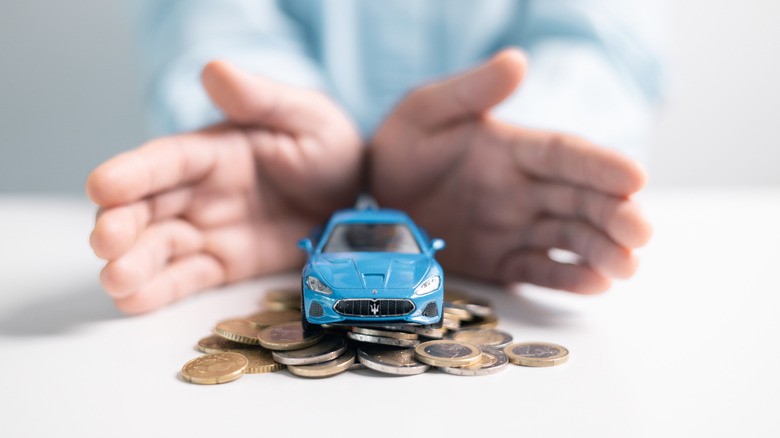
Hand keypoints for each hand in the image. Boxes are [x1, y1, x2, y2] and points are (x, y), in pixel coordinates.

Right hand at [87, 62, 361, 312]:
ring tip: (114, 280)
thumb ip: (261, 99)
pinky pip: (187, 279)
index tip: (102, 185)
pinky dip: (158, 291)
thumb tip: (214, 69)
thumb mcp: (305, 117)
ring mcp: (209, 231)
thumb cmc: (327, 149)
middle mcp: (200, 192)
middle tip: (104, 241)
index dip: (133, 172)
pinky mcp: (224, 264)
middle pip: (148, 207)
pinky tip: (132, 301)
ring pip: (159, 247)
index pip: (166, 161)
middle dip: (121, 223)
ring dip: (132, 264)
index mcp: (214, 151)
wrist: (353, 197)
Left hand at [369, 49, 651, 293]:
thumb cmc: (401, 145)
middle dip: (615, 215)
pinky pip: (538, 269)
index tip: (637, 177)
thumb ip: (472, 91)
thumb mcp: (428, 110)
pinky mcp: (500, 260)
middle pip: (580, 200)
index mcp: (513, 148)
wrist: (371, 194)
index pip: (565, 155)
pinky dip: (567, 278)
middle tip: (642, 233)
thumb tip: (518, 60)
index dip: (601, 166)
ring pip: (569, 238)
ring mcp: (514, 227)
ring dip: (601, 251)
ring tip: (628, 266)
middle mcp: (523, 189)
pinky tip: (597, 284)